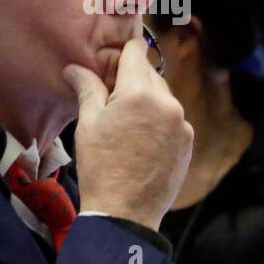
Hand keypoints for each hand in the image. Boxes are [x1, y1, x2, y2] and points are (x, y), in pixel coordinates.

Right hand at [64, 37, 193, 230]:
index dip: (124, 49)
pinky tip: (141, 140)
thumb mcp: (89, 124)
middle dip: (132, 79)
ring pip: (163, 97)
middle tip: (112, 94)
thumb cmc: (100, 168)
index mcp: (139, 93)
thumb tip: (76, 68)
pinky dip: (159, 121)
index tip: (116, 54)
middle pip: (150, 74)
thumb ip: (88, 89)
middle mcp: (167, 103)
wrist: (125, 214)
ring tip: (126, 123)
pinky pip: (173, 119)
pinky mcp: (188, 142)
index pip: (136, 52)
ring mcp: (181, 123)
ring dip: (147, 101)